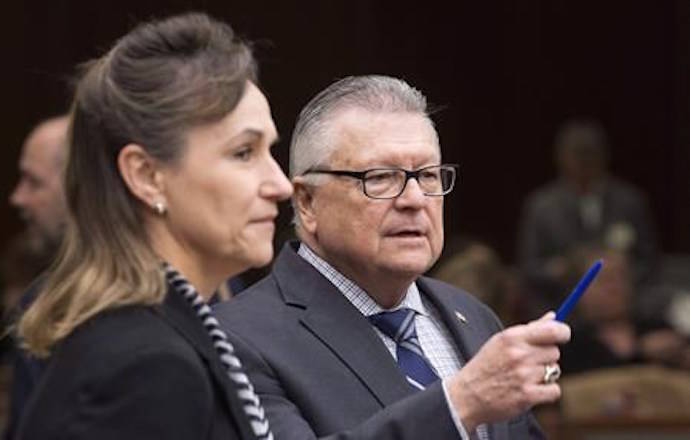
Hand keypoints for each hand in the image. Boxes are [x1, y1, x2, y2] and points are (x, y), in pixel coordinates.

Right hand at [446, 312, 570, 430]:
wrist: (468, 396)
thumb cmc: (486, 367)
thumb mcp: (501, 341)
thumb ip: (530, 329)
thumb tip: (553, 317)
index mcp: (512, 337)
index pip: (553, 330)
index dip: (562, 332)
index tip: (562, 336)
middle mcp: (519, 354)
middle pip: (555, 352)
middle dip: (546, 357)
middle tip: (529, 362)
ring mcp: (524, 375)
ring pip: (555, 371)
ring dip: (544, 375)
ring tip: (524, 377)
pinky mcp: (528, 395)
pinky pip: (554, 390)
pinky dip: (546, 392)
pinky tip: (530, 390)